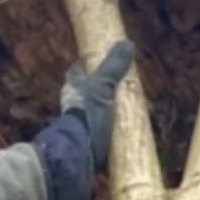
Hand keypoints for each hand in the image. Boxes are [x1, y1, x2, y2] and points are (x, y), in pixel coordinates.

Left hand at [59, 40, 134, 172]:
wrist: (79, 155)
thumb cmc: (87, 116)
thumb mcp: (102, 88)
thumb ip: (113, 67)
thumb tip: (126, 43)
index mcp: (73, 88)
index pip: (76, 71)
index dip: (85, 64)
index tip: (96, 59)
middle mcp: (73, 105)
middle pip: (86, 91)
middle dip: (99, 88)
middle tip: (118, 84)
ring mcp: (79, 124)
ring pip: (92, 111)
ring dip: (106, 109)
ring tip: (125, 107)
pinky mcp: (87, 141)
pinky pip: (100, 130)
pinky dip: (110, 128)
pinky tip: (122, 128)